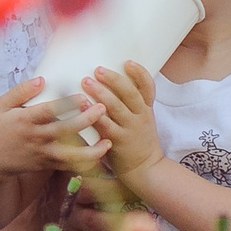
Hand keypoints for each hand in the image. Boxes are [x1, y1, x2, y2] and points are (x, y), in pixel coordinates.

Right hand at [0, 78, 105, 181]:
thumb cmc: (0, 127)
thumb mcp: (3, 104)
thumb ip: (21, 91)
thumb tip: (42, 79)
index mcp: (25, 120)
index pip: (48, 111)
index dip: (66, 104)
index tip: (83, 96)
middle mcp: (36, 137)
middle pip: (64, 130)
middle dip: (85, 120)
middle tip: (102, 109)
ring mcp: (44, 153)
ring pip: (71, 155)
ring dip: (92, 150)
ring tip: (108, 140)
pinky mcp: (49, 164)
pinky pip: (71, 166)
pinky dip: (87, 163)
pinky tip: (102, 154)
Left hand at [82, 63, 161, 178]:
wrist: (146, 168)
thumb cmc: (138, 140)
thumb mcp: (142, 119)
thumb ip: (131, 103)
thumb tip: (111, 81)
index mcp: (146, 109)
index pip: (148, 87)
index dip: (140, 73)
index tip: (128, 62)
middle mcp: (140, 117)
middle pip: (130, 93)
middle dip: (114, 79)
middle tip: (97, 69)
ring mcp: (130, 129)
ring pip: (117, 107)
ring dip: (101, 93)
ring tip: (86, 82)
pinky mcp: (118, 142)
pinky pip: (105, 126)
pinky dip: (94, 115)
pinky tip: (82, 105)